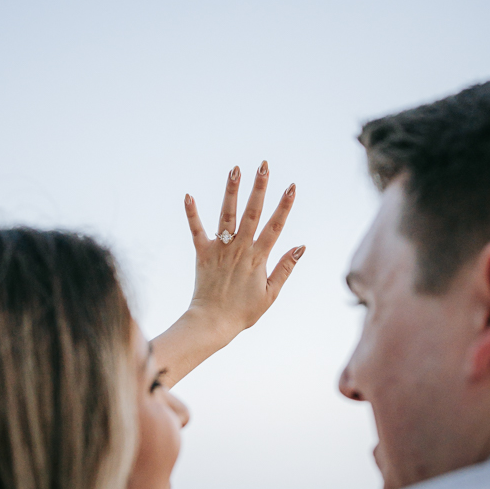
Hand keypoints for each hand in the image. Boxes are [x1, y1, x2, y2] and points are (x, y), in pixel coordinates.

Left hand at [152, 161, 304, 385]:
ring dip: (231, 191)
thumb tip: (301, 246)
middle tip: (263, 165)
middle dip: (259, 188)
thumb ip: (285, 267)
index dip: (284, 205)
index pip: (275, 226)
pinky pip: (196, 230)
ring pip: (227, 215)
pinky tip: (188, 195)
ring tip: (235, 169)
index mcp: (259, 258)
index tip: (292, 185)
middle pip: (252, 213)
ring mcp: (221, 249)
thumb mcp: (271, 293)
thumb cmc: (244, 311)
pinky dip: (192, 213)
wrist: (213, 323)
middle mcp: (240, 249)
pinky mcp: (203, 253)